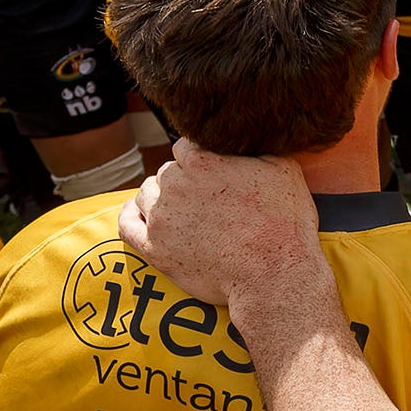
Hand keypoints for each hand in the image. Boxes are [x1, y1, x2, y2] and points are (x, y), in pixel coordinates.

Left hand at [119, 139, 324, 309]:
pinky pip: (126, 224)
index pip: (186, 146)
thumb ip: (256, 146)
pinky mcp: (153, 249)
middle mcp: (175, 185)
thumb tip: (248, 136)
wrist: (273, 273)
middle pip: (166, 171)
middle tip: (205, 199)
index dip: (200, 158)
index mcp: (203, 161)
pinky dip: (129, 215)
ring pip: (146, 194)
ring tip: (182, 211)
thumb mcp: (283, 168)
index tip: (213, 173)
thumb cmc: (283, 222)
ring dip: (160, 197)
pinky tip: (136, 212)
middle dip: (183, 180)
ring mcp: (161, 218)